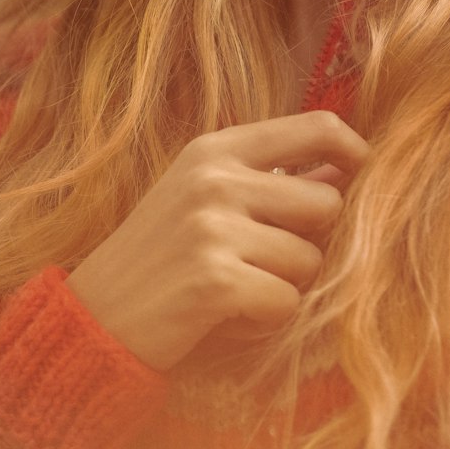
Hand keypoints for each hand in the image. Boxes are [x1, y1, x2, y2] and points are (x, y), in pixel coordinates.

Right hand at [65, 111, 368, 370]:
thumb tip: (345, 173)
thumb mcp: (205, 199)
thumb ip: (271, 181)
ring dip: (286, 285)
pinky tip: (229, 316)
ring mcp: (212, 228)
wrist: (90, 320)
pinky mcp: (214, 281)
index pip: (317, 127)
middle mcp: (215, 179)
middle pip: (327, 204)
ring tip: (239, 288)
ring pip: (309, 259)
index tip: (359, 176)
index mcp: (216, 148)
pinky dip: (268, 319)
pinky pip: (287, 302)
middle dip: (311, 242)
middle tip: (267, 260)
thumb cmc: (158, 257)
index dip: (353, 151)